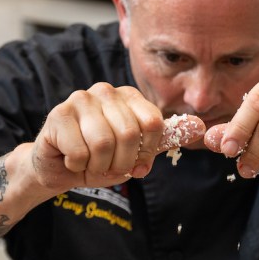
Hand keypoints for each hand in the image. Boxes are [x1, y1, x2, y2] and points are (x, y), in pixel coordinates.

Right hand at [30, 83, 204, 189]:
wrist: (58, 168)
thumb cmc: (100, 159)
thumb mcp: (137, 153)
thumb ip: (164, 140)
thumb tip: (201, 126)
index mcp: (129, 97)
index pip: (153, 123)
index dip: (147, 152)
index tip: (136, 163)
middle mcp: (106, 91)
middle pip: (130, 134)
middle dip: (121, 163)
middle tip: (110, 167)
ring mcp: (80, 99)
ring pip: (104, 143)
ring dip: (100, 166)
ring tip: (92, 163)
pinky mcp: (58, 115)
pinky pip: (80, 152)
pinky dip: (79, 166)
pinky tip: (73, 159)